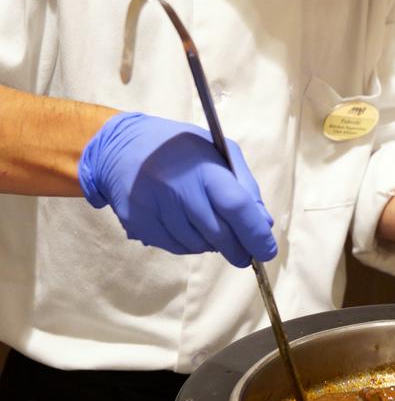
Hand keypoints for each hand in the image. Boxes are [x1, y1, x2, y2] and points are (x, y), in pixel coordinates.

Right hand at [78, 112, 276, 266]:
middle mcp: (176, 186)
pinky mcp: (137, 221)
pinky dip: (188, 245)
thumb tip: (264, 224)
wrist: (122, 146)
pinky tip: (186, 227)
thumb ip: (245, 187)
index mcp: (203, 167)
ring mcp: (153, 205)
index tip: (267, 251)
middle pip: (218, 234)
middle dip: (238, 250)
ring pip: (197, 245)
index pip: (236, 207)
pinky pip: (174, 247)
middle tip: (245, 254)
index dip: (255, 234)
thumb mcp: (218, 153)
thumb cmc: (181, 150)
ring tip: (208, 228)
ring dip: (211, 245)